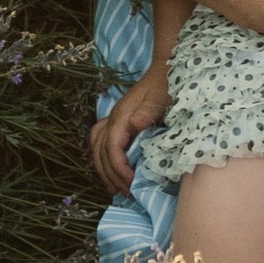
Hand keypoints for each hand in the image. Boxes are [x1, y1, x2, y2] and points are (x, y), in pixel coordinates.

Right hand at [90, 64, 166, 192]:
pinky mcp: (119, 120)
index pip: (111, 147)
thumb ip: (146, 114)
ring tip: (114, 188)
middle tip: (125, 193)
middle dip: (111, 175)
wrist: (165, 69)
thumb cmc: (166, 86)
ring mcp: (114, 118)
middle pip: (101, 151)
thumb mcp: (160, 100)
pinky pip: (100, 140)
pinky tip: (110, 170)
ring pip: (97, 147)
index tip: (130, 182)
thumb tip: (132, 127)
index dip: (118, 167)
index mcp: (123, 116)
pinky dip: (102, 157)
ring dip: (103, 169)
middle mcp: (113, 118)